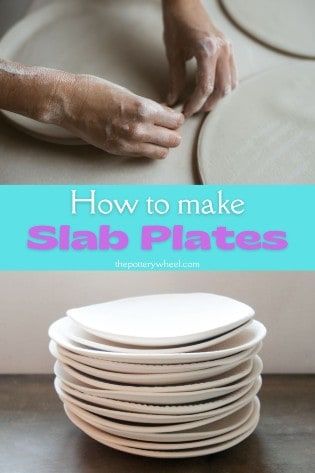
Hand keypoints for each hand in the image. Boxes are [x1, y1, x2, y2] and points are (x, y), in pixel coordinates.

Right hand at [0, 61, 183, 159]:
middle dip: (173, 132)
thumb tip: (163, 113)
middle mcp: (138, 128)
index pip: (174, 120)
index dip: (176, 118)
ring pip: (162, 151)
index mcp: (142, 109)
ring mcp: (128, 142)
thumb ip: (147, 106)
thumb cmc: (93, 90)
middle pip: (173, 139)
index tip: (174, 117)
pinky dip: (149, 149)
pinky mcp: (118, 150)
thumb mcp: (127, 92)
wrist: (68, 102)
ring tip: (157, 136)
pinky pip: (144, 154)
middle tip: (169, 128)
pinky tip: (144, 141)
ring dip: (163, 144)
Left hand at [162, 0, 236, 116]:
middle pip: (221, 89)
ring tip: (202, 103)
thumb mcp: (173, 53)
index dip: (195, 103)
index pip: (205, 87)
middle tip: (193, 110)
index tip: (186, 112)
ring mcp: (228, 49)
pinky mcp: (228, 48)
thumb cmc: (177, 23)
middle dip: (207, 104)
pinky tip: (212, 90)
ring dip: (217, 97)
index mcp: (207, 51)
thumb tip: (172, 100)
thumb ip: (175, 79)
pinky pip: (232, 73)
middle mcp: (222, 50)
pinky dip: (224, 86)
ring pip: (230, 83)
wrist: (185, 2)